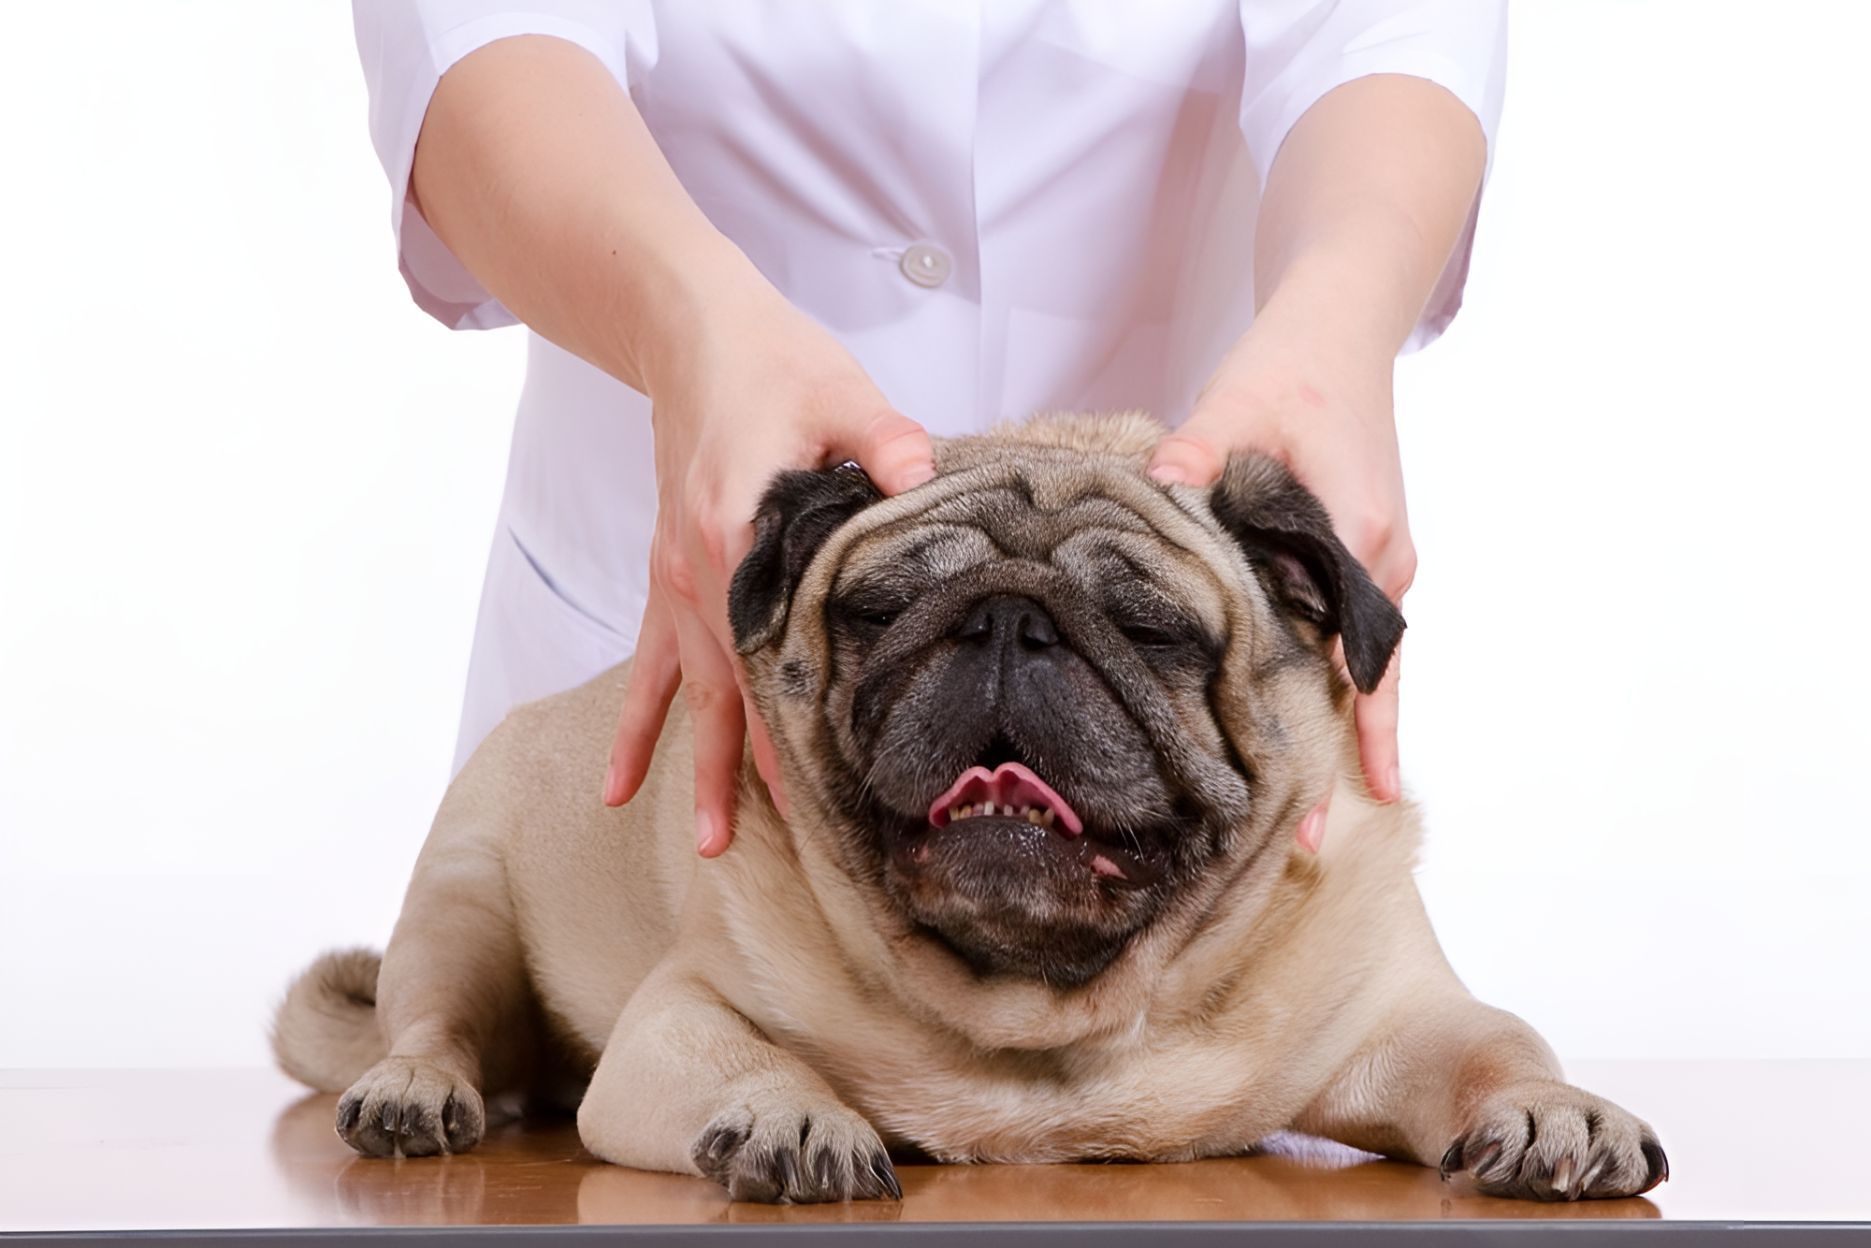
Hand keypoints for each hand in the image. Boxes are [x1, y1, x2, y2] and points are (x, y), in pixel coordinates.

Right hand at [601, 283, 933, 855]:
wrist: (690, 332)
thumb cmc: (772, 362)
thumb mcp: (840, 391)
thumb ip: (883, 440)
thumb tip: (925, 476)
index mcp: (739, 528)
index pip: (774, 644)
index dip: (803, 716)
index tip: (837, 785)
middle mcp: (698, 569)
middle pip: (733, 686)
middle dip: (763, 769)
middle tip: (803, 849)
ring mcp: (677, 579)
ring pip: (691, 692)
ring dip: (699, 768)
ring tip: (712, 847)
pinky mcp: (671, 576)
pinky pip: (652, 665)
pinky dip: (638, 727)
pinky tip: (618, 790)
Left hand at [1148, 321, 1411, 844]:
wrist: (1343, 322)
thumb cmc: (1294, 363)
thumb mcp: (1238, 401)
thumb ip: (1198, 455)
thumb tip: (1158, 495)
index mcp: (1356, 537)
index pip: (1350, 656)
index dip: (1331, 734)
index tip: (1308, 799)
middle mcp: (1381, 564)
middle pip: (1366, 684)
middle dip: (1342, 764)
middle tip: (1311, 849)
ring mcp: (1376, 565)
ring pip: (1364, 671)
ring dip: (1342, 739)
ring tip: (1315, 820)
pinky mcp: (1357, 558)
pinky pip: (1352, 641)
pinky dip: (1338, 694)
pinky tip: (1318, 745)